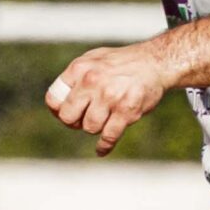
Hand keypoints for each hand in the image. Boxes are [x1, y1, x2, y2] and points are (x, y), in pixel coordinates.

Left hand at [45, 44, 169, 155]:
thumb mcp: (92, 60)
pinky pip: (109, 136)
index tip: (64, 113)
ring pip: (89, 128)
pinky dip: (104, 146)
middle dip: (73, 122)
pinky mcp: (127, 111)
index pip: (53, 99)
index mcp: (79, 68)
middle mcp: (92, 82)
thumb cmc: (121, 63)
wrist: (156, 62)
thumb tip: (57, 103)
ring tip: (103, 118)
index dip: (57, 110)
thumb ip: (74, 78)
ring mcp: (110, 97)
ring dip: (95, 127)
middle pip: (68, 117)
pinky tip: (101, 150)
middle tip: (83, 119)